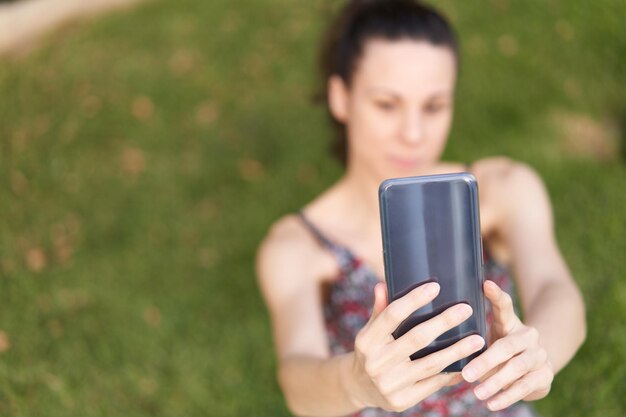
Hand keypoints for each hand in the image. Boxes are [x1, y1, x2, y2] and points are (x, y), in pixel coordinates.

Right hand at [348, 282, 484, 411]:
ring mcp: (389, 384)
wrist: (360, 388)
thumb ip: (380, 311)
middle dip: (443, 322)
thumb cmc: (371, 352)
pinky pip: (433, 384)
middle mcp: (376, 362)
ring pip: (430, 363)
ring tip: (478, 340)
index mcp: (367, 341)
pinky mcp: (403, 400)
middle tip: (465, 309)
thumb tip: (383, 285)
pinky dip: (451, 372)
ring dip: (457, 351)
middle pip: (416, 338)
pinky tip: (468, 363)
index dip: (413, 300)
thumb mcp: (370, 331)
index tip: (435, 287)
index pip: (392, 315)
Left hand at [461, 280, 553, 410]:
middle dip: (485, 361)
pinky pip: (526, 386)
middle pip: (507, 346)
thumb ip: (471, 340)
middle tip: (467, 374)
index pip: (505, 306)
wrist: (536, 365)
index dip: (496, 295)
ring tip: (477, 394)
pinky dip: (507, 396)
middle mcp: (528, 335)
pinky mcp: (546, 374)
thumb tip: (441, 346)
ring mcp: (539, 354)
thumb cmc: (500, 350)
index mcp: (510, 322)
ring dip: (496, 383)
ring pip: (517, 368)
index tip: (486, 284)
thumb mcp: (488, 339)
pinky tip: (492, 404)